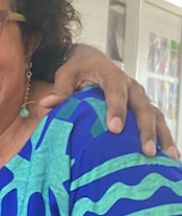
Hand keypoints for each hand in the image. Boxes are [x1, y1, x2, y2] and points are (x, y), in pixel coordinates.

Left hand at [40, 44, 178, 158]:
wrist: (91, 59)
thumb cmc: (77, 68)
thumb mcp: (66, 74)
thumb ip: (60, 89)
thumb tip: (46, 104)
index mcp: (112, 76)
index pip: (116, 93)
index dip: (117, 110)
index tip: (114, 129)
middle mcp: (131, 86)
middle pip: (143, 108)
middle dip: (146, 130)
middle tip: (145, 151)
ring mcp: (140, 96)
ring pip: (156, 115)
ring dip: (163, 136)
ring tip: (168, 156)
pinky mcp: (144, 105)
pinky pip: (158, 121)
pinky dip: (164, 136)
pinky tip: (170, 156)